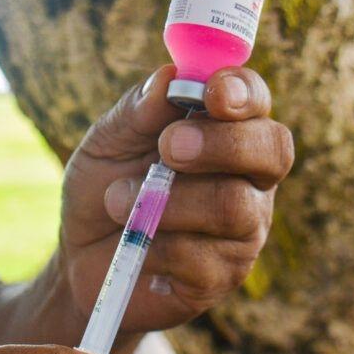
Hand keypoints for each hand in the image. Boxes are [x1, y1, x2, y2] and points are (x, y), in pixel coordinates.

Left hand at [60, 65, 292, 334]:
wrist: (79, 257)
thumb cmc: (104, 187)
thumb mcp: (108, 141)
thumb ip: (139, 111)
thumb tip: (171, 77)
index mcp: (226, 131)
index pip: (255, 101)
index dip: (244, 92)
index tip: (213, 91)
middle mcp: (248, 178)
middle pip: (273, 150)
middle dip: (222, 144)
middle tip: (168, 147)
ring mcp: (243, 230)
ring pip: (234, 206)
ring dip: (168, 200)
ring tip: (117, 200)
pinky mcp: (222, 276)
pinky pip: (203, 257)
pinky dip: (155, 244)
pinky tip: (134, 243)